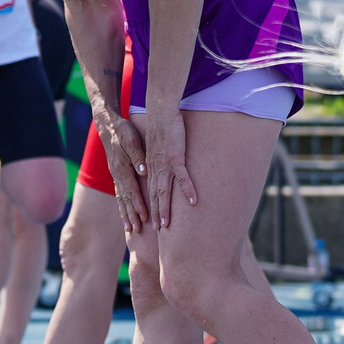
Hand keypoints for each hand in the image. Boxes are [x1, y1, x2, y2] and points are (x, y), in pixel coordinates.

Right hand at [96, 111, 148, 233]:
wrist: (108, 125)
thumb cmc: (122, 132)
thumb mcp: (131, 140)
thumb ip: (138, 157)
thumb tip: (143, 171)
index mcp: (122, 169)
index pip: (132, 191)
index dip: (139, 205)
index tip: (145, 217)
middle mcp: (117, 175)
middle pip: (126, 200)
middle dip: (132, 215)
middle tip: (137, 231)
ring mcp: (115, 175)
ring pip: (121, 199)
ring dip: (126, 214)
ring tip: (130, 229)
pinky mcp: (116, 173)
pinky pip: (119, 193)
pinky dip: (122, 205)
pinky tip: (125, 212)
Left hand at [138, 106, 195, 231]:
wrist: (161, 113)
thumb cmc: (162, 128)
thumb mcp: (157, 147)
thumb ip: (159, 159)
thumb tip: (162, 168)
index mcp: (151, 167)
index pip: (150, 191)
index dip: (150, 206)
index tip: (151, 220)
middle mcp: (156, 169)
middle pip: (155, 196)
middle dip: (156, 214)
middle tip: (158, 230)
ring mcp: (165, 164)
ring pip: (164, 191)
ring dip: (165, 209)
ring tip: (167, 225)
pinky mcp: (176, 157)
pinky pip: (183, 178)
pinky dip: (187, 190)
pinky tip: (193, 202)